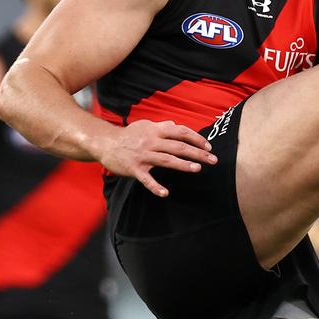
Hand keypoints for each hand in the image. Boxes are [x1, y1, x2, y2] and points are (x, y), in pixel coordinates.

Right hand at [98, 120, 217, 196]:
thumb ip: (161, 126)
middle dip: (197, 153)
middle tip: (213, 160)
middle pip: (178, 146)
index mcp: (155, 130)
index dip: (196, 138)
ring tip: (197, 169)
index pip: (181, 132)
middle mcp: (151, 142)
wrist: (105, 143)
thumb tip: (175, 125)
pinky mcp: (134, 169)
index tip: (208, 146)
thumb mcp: (145, 125)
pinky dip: (155, 187)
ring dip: (183, 165)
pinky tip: (165, 193)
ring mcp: (143, 156)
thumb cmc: (128, 135)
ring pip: (166, 160)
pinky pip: (146, 179)